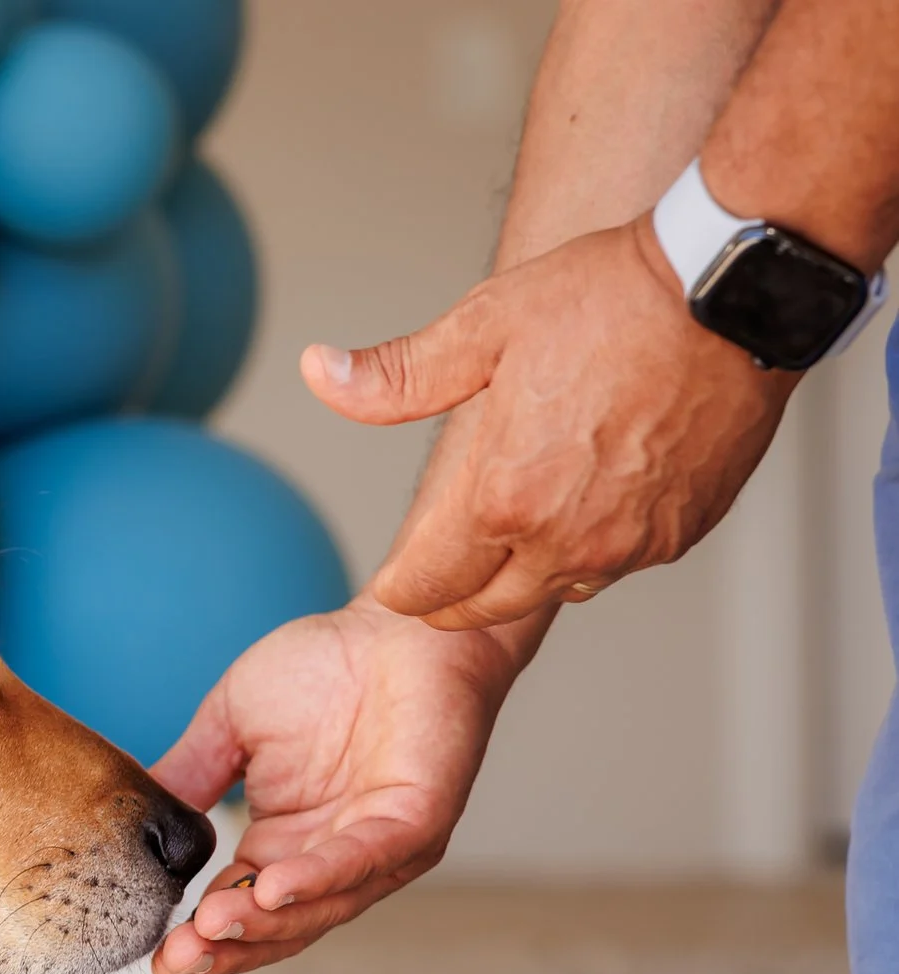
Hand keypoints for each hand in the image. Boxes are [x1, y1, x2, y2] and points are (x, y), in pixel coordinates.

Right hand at [149, 597, 543, 973]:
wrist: (402, 622)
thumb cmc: (326, 667)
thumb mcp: (229, 725)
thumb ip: (188, 774)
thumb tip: (132, 824)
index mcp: (286, 844)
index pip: (240, 908)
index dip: (201, 938)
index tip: (156, 958)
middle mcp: (331, 859)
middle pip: (278, 927)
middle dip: (225, 949)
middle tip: (173, 961)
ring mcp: (379, 847)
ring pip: (320, 906)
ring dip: (264, 925)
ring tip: (210, 928)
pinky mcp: (418, 821)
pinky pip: (363, 860)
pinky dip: (316, 878)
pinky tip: (270, 889)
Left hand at [305, 216, 793, 630]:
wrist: (732, 290)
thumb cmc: (608, 299)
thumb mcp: (482, 327)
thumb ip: (395, 376)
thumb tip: (317, 373)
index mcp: (502, 499)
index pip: (426, 587)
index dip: (399, 587)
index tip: (392, 580)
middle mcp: (565, 539)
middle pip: (484, 607)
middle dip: (451, 595)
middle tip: (435, 576)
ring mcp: (629, 543)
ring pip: (553, 589)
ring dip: (523, 573)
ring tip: (506, 536)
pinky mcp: (679, 534)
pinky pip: (615, 564)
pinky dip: (587, 549)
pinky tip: (579, 508)